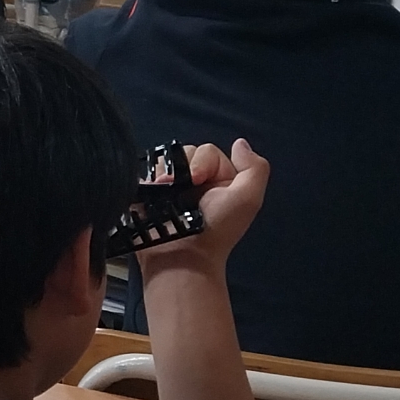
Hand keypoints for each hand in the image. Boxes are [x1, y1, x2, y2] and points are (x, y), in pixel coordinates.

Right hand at [139, 138, 267, 280]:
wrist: (182, 256)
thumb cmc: (217, 229)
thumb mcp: (247, 199)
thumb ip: (254, 168)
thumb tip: (239, 142)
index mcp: (220, 180)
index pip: (207, 151)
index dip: (201, 162)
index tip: (197, 181)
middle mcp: (196, 182)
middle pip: (184, 152)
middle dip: (181, 166)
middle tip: (178, 186)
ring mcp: (172, 189)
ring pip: (164, 161)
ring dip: (162, 172)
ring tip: (162, 189)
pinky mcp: (150, 196)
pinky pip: (146, 174)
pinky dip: (147, 178)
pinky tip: (151, 190)